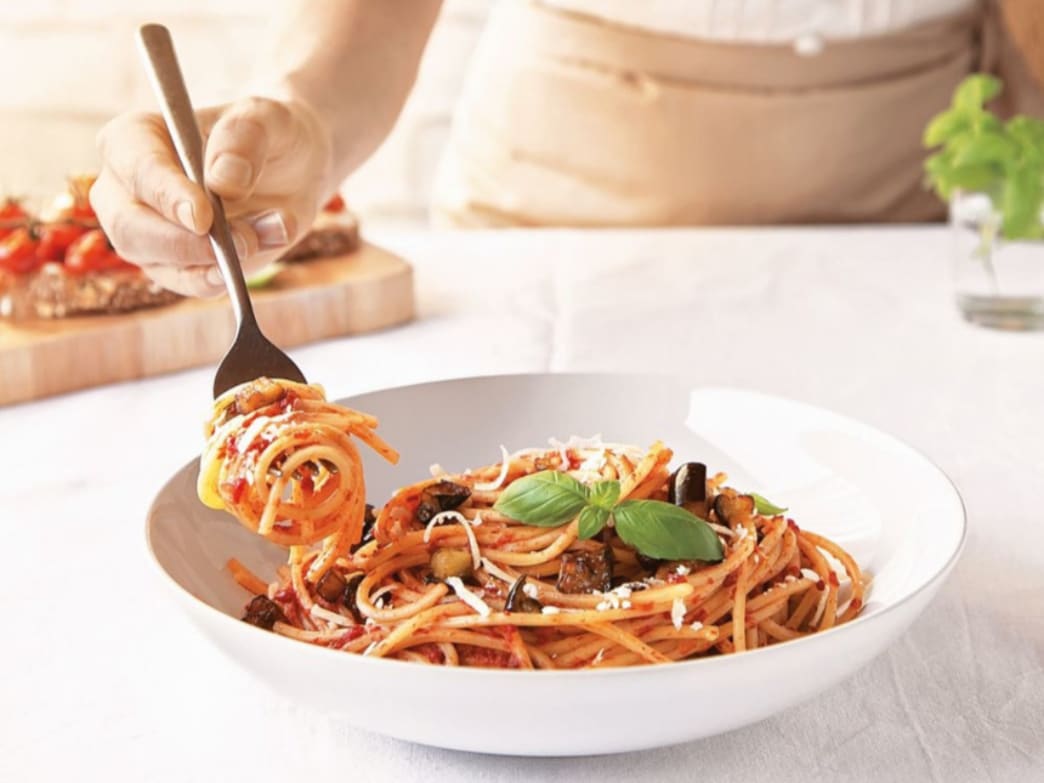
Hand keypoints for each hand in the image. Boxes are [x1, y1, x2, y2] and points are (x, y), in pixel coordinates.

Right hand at [91, 96, 330, 295]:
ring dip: (215, 261)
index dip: (166, 195)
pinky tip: (245, 266)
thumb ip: (244, 138)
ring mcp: (145, 232)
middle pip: (130, 227)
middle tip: (242, 240)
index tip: (203, 216)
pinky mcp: (175, 265)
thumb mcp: (267, 119)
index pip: (135, 168)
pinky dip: (220, 279)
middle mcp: (125, 189)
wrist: (291, 168)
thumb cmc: (267, 133)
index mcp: (134, 138)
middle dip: (186, 242)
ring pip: (157, 262)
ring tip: (270, 233)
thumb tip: (224, 183)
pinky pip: (187, 283)